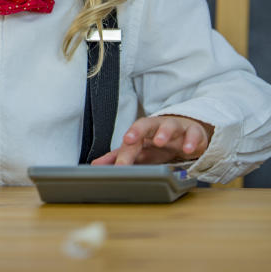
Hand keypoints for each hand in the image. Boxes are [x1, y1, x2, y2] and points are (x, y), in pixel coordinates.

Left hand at [91, 115, 213, 165]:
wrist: (188, 134)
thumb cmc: (160, 144)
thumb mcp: (141, 151)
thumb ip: (119, 157)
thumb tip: (96, 166)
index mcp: (142, 132)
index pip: (131, 139)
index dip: (123, 151)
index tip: (117, 165)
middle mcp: (157, 127)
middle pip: (145, 124)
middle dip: (136, 131)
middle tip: (129, 139)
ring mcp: (176, 129)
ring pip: (169, 126)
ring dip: (163, 132)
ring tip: (159, 141)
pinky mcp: (194, 133)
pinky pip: (193, 134)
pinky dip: (191, 141)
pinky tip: (188, 149)